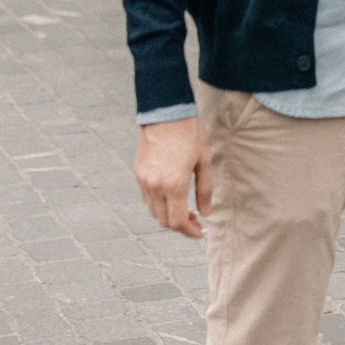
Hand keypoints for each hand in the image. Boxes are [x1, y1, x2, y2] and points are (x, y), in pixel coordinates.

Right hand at [133, 116, 211, 238]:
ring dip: (168, 216)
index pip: (177, 221)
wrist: (166, 112)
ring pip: (153, 211)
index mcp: (173, 185)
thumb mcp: (203, 161)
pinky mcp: (138, 173)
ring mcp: (144, 180)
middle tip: (195, 220)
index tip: (199, 232)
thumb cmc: (189, 134)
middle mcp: (155, 186)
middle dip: (180, 225)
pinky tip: (171, 196)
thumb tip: (206, 213)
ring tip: (185, 208)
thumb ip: (205, 190)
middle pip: (164, 220)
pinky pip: (146, 198)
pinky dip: (158, 204)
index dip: (189, 232)